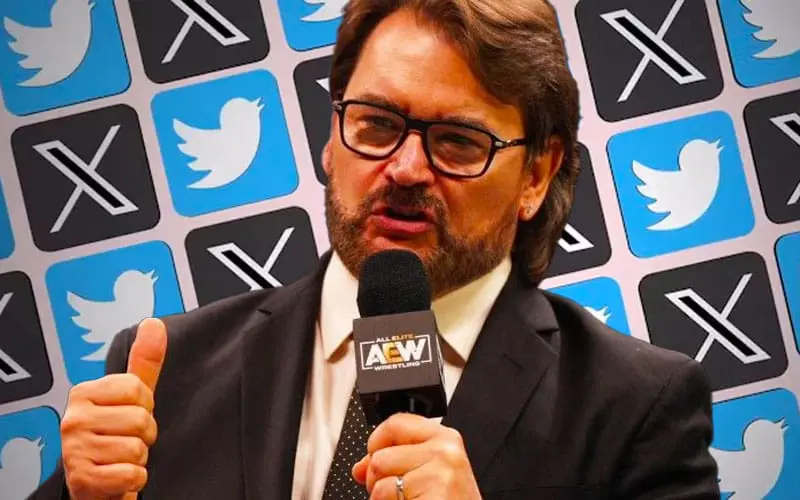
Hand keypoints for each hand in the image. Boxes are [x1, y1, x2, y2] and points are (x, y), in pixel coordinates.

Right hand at [62, 318, 166, 499]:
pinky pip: (132, 474)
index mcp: (83, 393)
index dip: (145, 405)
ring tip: (120, 458)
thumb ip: (143, 362)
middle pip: (140, 419)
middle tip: (127, 439)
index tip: (130, 414)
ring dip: (138, 458)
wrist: (95, 484)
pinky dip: (133, 479)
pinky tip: (117, 476)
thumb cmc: (114, 437)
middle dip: (144, 434)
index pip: (137, 389)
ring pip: (137, 449)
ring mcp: (74, 450)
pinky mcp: (83, 480)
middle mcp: (73, 420)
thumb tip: (154, 324)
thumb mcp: (130, 397)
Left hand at [352, 413, 481, 498]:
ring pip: (378, 473)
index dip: (376, 442)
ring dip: (380, 496)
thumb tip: (360, 467)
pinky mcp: (432, 490)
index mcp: (446, 440)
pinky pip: (384, 494)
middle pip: (381, 452)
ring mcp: (440, 470)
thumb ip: (395, 462)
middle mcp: (446, 450)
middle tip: (395, 493)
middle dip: (376, 477)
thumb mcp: (427, 476)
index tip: (373, 458)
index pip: (396, 423)